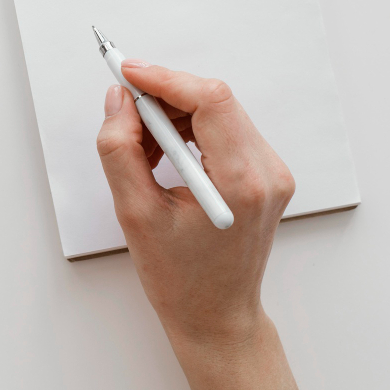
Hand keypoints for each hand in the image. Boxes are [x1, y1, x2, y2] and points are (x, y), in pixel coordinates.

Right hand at [97, 61, 310, 389]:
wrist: (216, 315)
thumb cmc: (181, 279)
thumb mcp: (135, 214)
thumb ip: (121, 150)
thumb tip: (118, 103)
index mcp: (241, 183)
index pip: (210, 101)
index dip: (164, 79)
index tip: (128, 74)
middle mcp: (266, 172)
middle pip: (214, 101)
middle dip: (163, 97)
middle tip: (124, 111)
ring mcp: (271, 172)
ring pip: (218, 112)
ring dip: (173, 116)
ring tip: (140, 149)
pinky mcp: (264, 174)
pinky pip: (223, 130)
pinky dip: (188, 132)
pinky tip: (161, 156)